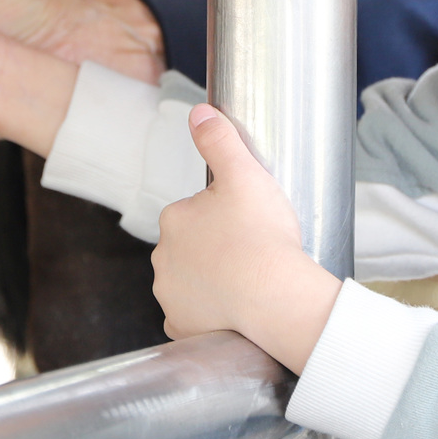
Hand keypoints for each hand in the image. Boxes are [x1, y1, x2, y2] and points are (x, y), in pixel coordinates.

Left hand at [152, 105, 340, 371]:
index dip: (223, 214)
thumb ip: (219, 140)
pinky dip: (207, 312)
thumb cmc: (263, 237)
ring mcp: (170, 296)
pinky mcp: (182, 326)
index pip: (194, 211)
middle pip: (190, 246)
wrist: (275, 299)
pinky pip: (191, 316)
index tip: (248, 222)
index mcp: (173, 219)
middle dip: (214, 247)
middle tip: (252, 250)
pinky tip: (232, 308)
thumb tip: (198, 112)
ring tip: (247, 280)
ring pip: (190, 281)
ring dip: (211, 280)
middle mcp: (162, 258)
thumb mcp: (245, 175)